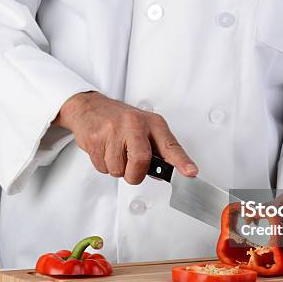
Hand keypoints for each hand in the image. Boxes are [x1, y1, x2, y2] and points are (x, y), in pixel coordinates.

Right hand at [56, 92, 197, 183]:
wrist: (91, 107)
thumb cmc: (121, 121)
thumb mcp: (145, 129)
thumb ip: (156, 151)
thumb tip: (163, 173)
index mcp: (153, 123)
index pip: (170, 146)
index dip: (182, 162)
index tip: (191, 172)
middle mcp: (135, 124)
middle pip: (141, 161)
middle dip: (134, 174)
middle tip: (131, 169)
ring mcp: (114, 130)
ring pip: (118, 169)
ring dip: (116, 169)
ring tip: (115, 152)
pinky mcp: (96, 138)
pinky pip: (102, 167)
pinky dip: (103, 165)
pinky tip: (104, 149)